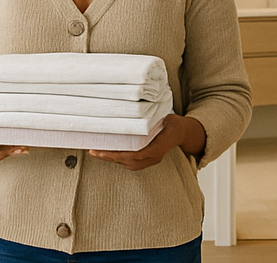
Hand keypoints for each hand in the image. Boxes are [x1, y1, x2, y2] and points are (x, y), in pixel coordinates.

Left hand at [87, 114, 205, 170]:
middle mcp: (153, 157)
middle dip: (109, 157)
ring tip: (95, 151)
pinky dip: (117, 158)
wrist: (183, 132)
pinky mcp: (147, 160)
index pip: (135, 155)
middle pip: (127, 161)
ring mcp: (150, 161)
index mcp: (158, 148)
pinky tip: (107, 152)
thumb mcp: (166, 118)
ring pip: (127, 163)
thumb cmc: (174, 124)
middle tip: (92, 150)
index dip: (118, 154)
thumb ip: (152, 119)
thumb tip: (134, 112)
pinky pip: (130, 162)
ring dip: (111, 158)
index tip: (104, 151)